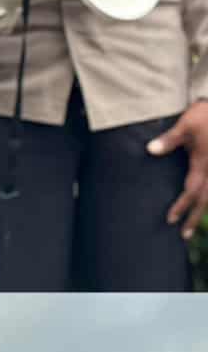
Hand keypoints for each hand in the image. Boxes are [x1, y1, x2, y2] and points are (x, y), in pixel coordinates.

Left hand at [146, 101, 207, 233]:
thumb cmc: (207, 115)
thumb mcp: (186, 125)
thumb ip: (169, 140)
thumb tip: (150, 150)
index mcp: (205, 163)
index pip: (192, 190)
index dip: (182, 206)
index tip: (170, 219)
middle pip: (206, 199)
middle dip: (194, 217)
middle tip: (183, 235)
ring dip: (203, 211)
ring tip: (192, 227)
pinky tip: (203, 204)